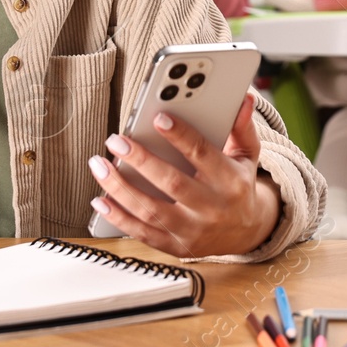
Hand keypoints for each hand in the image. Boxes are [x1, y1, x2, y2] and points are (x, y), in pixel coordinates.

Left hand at [89, 91, 281, 257]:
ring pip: (151, 210)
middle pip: (172, 183)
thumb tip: (244, 99)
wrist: (246, 233)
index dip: (180, 136)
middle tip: (116, 140)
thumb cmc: (238, 186)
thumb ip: (241, 128)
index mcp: (230, 181)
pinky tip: (100, 199)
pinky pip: (142, 233)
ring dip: (120, 188)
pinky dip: (118, 217)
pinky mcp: (175, 246)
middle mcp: (211, 208)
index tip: (158, 118)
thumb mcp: (246, 156)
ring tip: (99, 165)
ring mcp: (192, 231)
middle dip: (141, 161)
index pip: (202, 154)